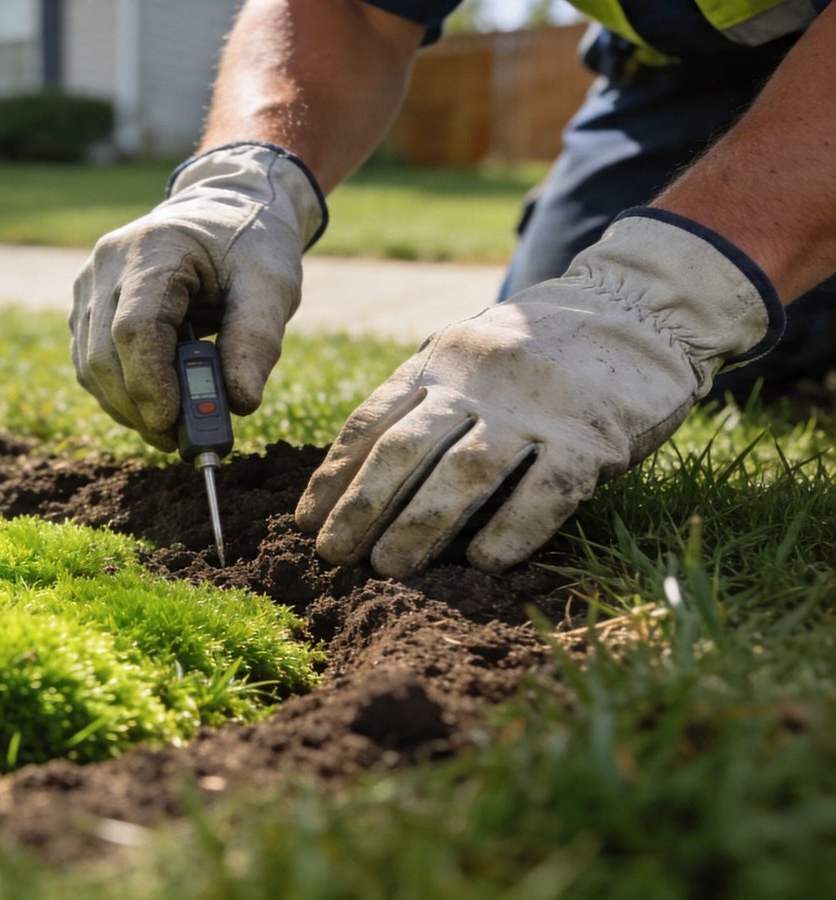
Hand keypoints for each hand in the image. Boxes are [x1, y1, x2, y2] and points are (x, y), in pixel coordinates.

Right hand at [70, 142, 325, 450]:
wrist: (220, 208)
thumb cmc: (248, 243)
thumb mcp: (271, 284)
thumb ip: (258, 340)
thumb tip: (240, 404)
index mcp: (154, 249)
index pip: (134, 328)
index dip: (149, 382)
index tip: (175, 423)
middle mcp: (107, 265)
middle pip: (103, 355)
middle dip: (140, 407)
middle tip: (182, 439)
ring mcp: (89, 286)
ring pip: (90, 366)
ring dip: (128, 407)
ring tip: (173, 425)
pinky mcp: (86, 307)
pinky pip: (90, 362)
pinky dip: (120, 393)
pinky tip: (155, 401)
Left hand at [296, 210, 782, 576]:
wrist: (639, 306)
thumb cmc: (536, 350)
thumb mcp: (467, 355)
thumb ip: (424, 401)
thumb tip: (360, 481)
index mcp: (439, 360)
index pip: (371, 421)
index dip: (334, 475)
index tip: (306, 521)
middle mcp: (480, 381)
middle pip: (405, 449)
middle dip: (361, 507)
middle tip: (333, 556)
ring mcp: (537, 407)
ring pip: (465, 472)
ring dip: (420, 526)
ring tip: (388, 569)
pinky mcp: (592, 435)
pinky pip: (547, 490)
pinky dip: (512, 529)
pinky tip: (482, 564)